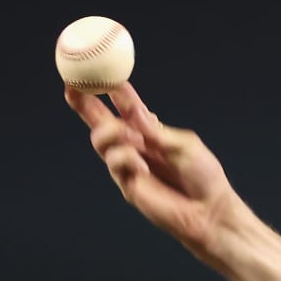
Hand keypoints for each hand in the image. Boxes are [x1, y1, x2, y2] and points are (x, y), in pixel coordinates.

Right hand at [64, 81, 244, 262]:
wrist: (209, 210)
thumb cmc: (204, 177)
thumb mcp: (183, 144)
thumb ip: (155, 130)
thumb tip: (133, 112)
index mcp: (150, 131)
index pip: (124, 105)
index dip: (110, 88)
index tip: (96, 69)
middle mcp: (135, 145)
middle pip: (100, 120)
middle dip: (83, 103)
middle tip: (71, 86)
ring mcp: (128, 164)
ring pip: (100, 139)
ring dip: (114, 133)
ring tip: (135, 140)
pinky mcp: (126, 183)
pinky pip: (114, 162)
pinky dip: (126, 158)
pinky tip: (143, 167)